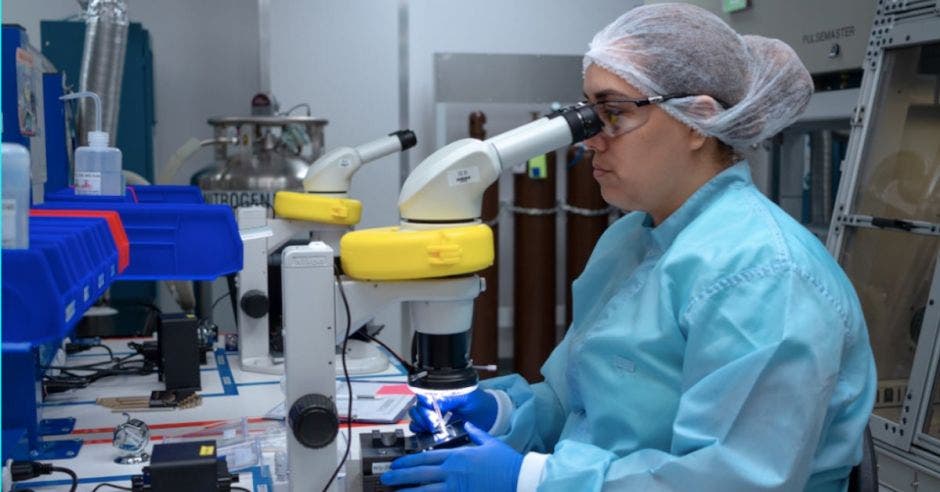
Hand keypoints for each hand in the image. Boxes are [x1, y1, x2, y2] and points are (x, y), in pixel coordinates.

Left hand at [380, 422, 522, 491]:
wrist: (521, 480)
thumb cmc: (507, 463)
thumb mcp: (491, 443)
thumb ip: (476, 434)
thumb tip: (469, 425)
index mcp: (458, 456)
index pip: (427, 457)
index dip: (409, 461)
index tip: (397, 464)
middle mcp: (453, 471)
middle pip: (420, 473)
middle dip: (400, 476)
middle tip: (385, 479)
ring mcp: (456, 488)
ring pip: (424, 491)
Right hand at [409, 389, 496, 433]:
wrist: (487, 416)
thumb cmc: (478, 402)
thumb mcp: (467, 395)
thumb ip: (452, 398)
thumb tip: (437, 402)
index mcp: (439, 391)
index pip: (422, 395)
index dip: (425, 406)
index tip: (433, 414)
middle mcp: (432, 402)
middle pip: (416, 408)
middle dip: (423, 417)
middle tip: (434, 426)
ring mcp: (431, 415)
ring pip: (415, 418)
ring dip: (420, 425)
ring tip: (432, 430)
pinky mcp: (431, 429)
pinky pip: (418, 430)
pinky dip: (420, 433)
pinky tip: (429, 434)